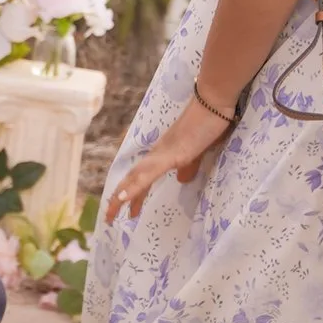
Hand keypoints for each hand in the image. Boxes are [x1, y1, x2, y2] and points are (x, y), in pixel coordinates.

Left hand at [103, 96, 231, 224]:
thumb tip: (182, 180)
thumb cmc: (208, 124)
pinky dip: (134, 186)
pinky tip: (123, 198)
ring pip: (135, 178)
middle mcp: (157, 153)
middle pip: (133, 179)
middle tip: (109, 219)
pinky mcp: (171, 154)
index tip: (129, 212)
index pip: (142, 177)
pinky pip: (148, 174)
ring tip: (110, 213)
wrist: (213, 102)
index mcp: (162, 154)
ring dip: (121, 196)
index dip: (133, 194)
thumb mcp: (198, 152)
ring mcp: (162, 153)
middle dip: (119, 199)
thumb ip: (189, 166)